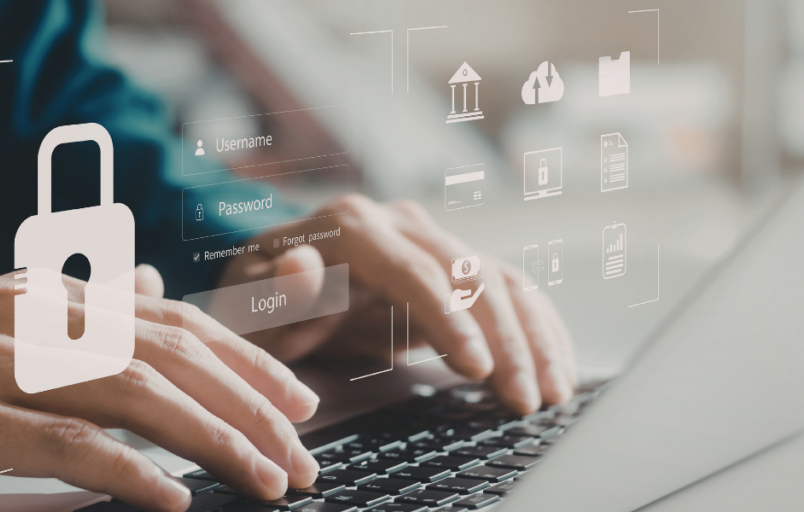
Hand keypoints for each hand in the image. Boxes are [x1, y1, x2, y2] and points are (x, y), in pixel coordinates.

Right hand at [0, 265, 319, 509]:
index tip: (299, 401)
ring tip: (267, 478)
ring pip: (135, 394)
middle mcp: (40, 316)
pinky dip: (129, 471)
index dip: (247, 361)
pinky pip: (64, 444)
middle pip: (173, 356)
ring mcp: (1, 362)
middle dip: (250, 407)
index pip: (178, 320)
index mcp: (58, 296)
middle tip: (301, 453)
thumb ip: (87, 305)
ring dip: (213, 439)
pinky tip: (177, 497)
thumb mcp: (9, 319)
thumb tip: (153, 284)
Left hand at [219, 195, 576, 413]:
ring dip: (532, 337)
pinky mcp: (451, 267)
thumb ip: (274, 289)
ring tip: (551, 393)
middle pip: (469, 275)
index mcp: (351, 226)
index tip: (475, 368)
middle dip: (504, 340)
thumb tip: (302, 264)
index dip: (450, 319)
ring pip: (499, 280)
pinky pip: (506, 290)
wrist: (271, 285)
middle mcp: (399, 223)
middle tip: (525, 399)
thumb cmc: (258, 299)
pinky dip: (536, 327)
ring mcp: (430, 240)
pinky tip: (557, 365)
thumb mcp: (248, 300)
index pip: (413, 271)